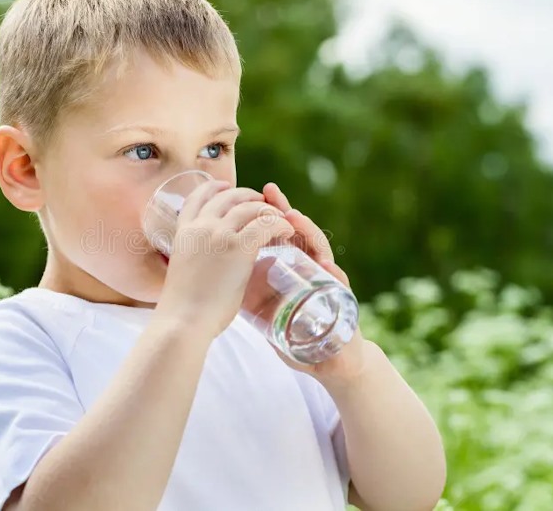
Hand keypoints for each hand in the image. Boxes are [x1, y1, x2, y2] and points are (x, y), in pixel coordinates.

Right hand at [156, 180, 294, 341]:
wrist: (182, 321)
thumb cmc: (183, 307)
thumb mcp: (182, 269)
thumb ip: (195, 256)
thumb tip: (208, 261)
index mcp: (183, 232)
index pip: (198, 197)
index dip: (214, 188)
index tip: (226, 187)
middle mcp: (200, 226)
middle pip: (228, 196)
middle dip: (248, 196)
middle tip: (262, 204)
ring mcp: (218, 234)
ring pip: (249, 207)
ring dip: (268, 210)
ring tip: (279, 218)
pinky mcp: (238, 247)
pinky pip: (265, 224)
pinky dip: (280, 223)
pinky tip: (287, 231)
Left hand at [262, 182, 368, 384]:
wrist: (325, 361)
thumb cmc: (294, 333)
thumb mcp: (261, 307)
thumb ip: (245, 288)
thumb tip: (210, 273)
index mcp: (288, 266)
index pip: (276, 233)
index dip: (263, 214)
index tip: (246, 196)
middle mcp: (308, 267)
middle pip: (297, 233)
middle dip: (283, 211)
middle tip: (271, 192)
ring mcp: (326, 280)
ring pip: (319, 249)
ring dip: (307, 233)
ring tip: (294, 219)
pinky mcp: (342, 300)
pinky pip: (339, 282)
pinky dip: (332, 273)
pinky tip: (324, 266)